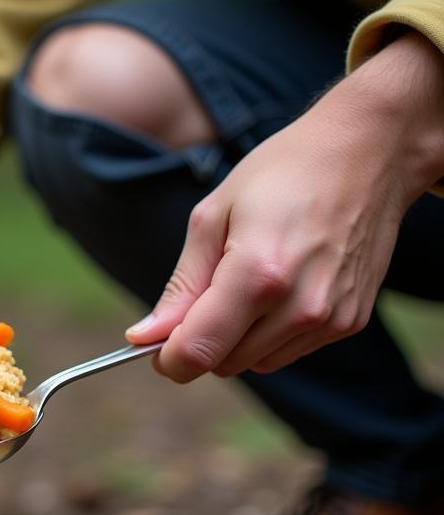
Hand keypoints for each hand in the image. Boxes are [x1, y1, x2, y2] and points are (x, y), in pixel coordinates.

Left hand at [127, 31, 443, 381]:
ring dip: (238, 338)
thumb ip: (180, 286)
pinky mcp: (350, 322)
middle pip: (223, 364)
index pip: (197, 352)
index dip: (167, 358)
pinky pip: (288, 351)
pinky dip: (271, 332)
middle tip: (207, 293)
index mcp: (258, 275)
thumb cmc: (283, 173)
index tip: (155, 343)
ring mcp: (330, 318)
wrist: (370, 150)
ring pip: (255, 363)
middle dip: (202, 340)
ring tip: (251, 280)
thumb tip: (143, 336)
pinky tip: (283, 286)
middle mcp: (300, 306)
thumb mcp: (213, 218)